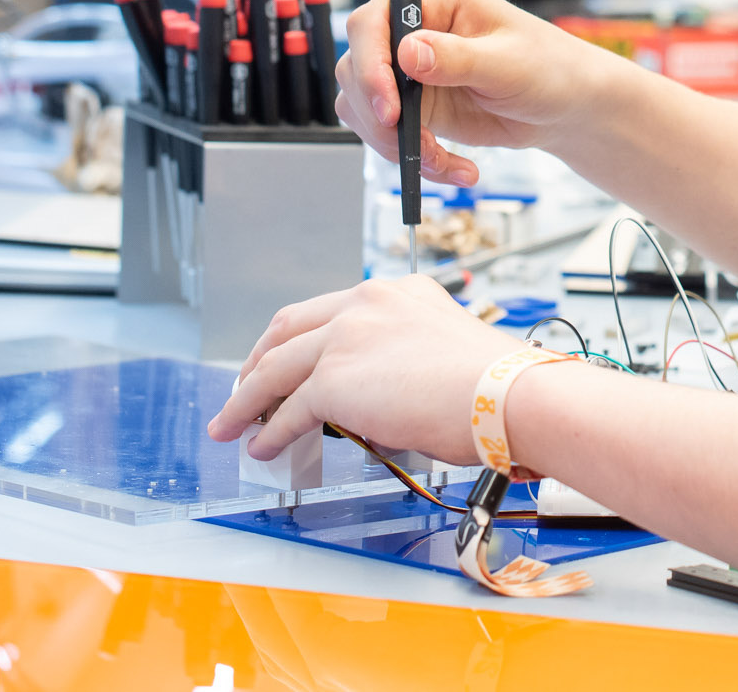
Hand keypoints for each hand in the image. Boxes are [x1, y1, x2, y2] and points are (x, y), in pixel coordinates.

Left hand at [206, 275, 524, 463]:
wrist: (505, 395)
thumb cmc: (493, 385)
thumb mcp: (439, 351)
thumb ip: (396, 363)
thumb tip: (369, 404)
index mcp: (395, 292)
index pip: (329, 311)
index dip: (298, 340)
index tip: (287, 360)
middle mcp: (366, 304)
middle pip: (288, 329)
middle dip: (260, 361)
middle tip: (246, 387)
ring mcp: (346, 338)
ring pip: (276, 368)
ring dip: (248, 399)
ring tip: (231, 422)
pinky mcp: (334, 381)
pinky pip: (288, 410)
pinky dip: (271, 430)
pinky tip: (263, 446)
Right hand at [335, 0, 617, 186]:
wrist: (561, 105)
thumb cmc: (546, 67)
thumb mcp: (507, 63)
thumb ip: (457, 58)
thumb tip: (408, 51)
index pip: (375, 20)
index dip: (371, 63)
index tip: (389, 107)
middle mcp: (409, 27)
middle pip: (356, 65)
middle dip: (378, 113)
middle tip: (413, 145)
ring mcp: (404, 66)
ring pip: (361, 103)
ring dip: (392, 141)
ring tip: (441, 161)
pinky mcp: (409, 102)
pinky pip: (384, 132)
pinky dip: (409, 155)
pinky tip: (450, 166)